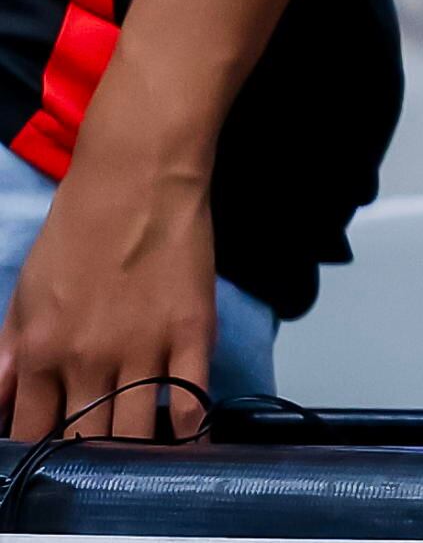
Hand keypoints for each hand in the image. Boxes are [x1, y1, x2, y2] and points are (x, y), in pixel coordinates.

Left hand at [2, 125, 217, 441]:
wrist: (138, 179)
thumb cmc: (78, 229)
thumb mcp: (25, 292)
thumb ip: (11, 354)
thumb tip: (2, 402)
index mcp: (43, 351)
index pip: (34, 431)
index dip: (40, 450)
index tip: (52, 452)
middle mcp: (90, 359)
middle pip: (87, 439)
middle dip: (89, 454)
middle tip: (96, 452)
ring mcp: (145, 348)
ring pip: (137, 430)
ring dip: (135, 447)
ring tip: (136, 448)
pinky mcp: (193, 331)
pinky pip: (191, 398)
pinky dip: (187, 426)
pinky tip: (182, 432)